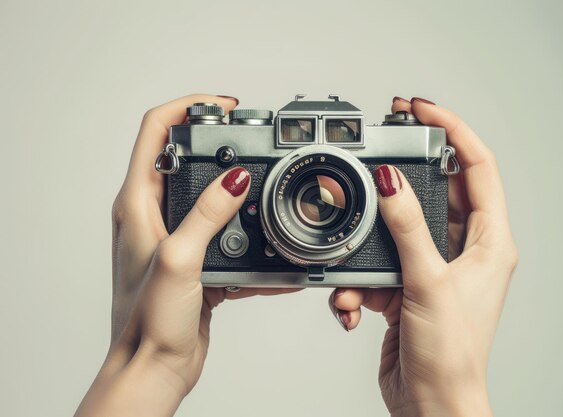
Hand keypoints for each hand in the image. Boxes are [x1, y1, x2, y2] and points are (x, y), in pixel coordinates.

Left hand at [75, 95, 293, 416]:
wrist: (155, 367)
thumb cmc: (148, 322)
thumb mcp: (180, 260)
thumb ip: (208, 214)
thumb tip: (236, 178)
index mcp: (138, 203)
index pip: (155, 131)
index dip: (189, 108)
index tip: (224, 106)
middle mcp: (153, 214)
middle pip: (186, 156)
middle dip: (222, 143)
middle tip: (254, 141)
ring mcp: (176, 235)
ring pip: (211, 194)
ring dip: (240, 190)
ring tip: (268, 191)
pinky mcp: (195, 257)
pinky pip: (226, 232)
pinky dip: (249, 233)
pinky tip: (271, 246)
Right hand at [328, 97, 517, 416]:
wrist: (430, 405)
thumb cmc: (450, 355)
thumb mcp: (427, 282)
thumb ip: (407, 227)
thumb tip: (390, 181)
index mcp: (490, 242)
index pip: (477, 165)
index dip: (452, 129)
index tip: (421, 108)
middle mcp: (466, 249)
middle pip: (434, 191)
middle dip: (399, 181)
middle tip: (374, 160)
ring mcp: (435, 266)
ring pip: (397, 230)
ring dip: (369, 245)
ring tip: (358, 272)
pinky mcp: (408, 285)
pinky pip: (378, 264)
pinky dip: (359, 279)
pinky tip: (354, 303)